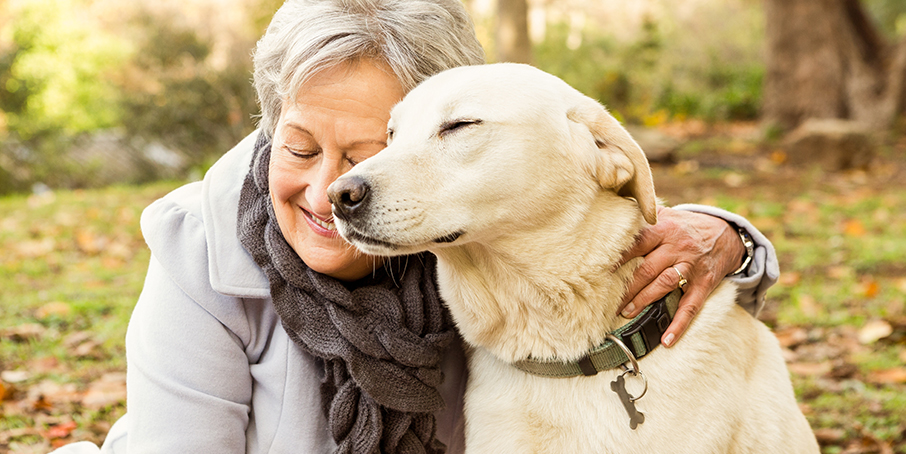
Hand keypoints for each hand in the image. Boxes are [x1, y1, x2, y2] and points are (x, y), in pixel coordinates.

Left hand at [616, 206, 744, 346]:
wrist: (726, 233)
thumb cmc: (686, 226)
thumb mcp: (667, 214)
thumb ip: (642, 217)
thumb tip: (611, 215)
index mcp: (664, 229)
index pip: (636, 243)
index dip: (618, 257)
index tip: (599, 269)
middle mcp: (677, 247)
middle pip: (647, 268)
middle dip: (626, 286)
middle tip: (606, 301)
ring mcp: (691, 266)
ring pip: (664, 284)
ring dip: (644, 300)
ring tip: (626, 313)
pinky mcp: (704, 284)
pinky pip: (691, 306)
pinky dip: (679, 324)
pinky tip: (667, 339)